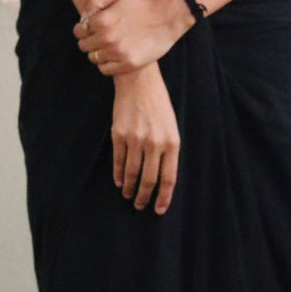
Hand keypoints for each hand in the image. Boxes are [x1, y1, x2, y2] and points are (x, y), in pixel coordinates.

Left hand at [74, 0, 191, 75]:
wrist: (167, 18)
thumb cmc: (141, 5)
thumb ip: (94, 2)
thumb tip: (82, 19)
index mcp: (102, 20)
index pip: (79, 31)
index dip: (83, 30)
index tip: (92, 30)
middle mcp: (107, 38)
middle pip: (84, 46)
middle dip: (90, 41)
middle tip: (102, 38)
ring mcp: (117, 53)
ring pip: (93, 58)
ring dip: (99, 53)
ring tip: (111, 46)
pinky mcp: (128, 64)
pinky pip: (105, 69)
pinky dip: (107, 64)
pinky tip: (115, 56)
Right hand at [111, 64, 180, 213]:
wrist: (139, 81)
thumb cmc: (158, 105)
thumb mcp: (171, 127)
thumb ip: (168, 151)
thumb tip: (161, 178)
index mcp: (172, 142)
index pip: (168, 179)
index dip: (163, 197)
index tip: (158, 210)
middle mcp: (154, 143)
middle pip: (149, 180)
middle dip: (144, 197)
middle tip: (140, 206)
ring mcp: (135, 139)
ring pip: (131, 173)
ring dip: (130, 188)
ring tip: (128, 196)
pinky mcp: (119, 134)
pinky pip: (118, 161)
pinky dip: (118, 175)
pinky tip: (119, 182)